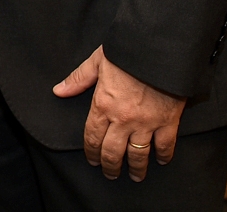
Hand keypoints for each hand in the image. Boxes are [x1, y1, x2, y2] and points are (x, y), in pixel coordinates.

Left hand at [53, 45, 184, 180]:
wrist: (158, 50)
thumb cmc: (127, 53)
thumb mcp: (97, 61)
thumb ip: (78, 79)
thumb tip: (59, 90)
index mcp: (103, 105)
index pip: (92, 137)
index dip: (91, 152)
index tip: (92, 160)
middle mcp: (123, 119)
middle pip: (113, 151)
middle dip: (110, 166)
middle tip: (110, 174)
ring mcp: (146, 123)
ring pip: (138, 154)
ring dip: (136, 168)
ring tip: (134, 175)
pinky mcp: (168, 122)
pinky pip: (166, 146)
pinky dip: (163, 156)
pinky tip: (160, 161)